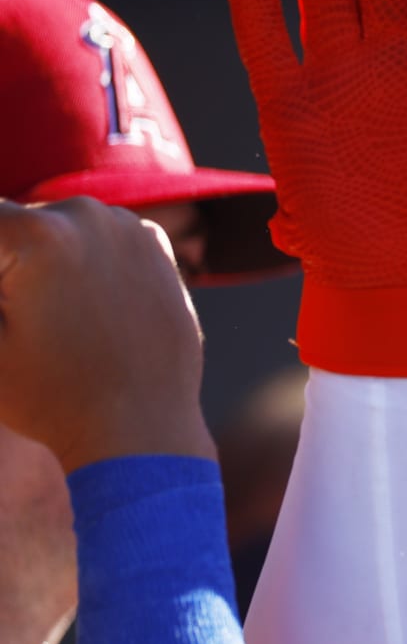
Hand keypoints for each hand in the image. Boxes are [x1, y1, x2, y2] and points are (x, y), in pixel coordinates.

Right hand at [0, 197, 209, 470]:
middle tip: (24, 319)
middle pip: (10, 225)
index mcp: (37, 234)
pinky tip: (87, 310)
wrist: (141, 428)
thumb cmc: (48, 396)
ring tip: (56, 322)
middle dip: (4, 266)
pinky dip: (82, 262)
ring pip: (54, 229)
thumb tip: (3, 278)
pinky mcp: (154, 245)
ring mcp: (127, 226)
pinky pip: (96, 240)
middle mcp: (87, 215)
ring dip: (40, 259)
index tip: (6, 312)